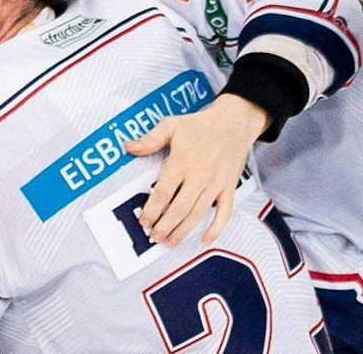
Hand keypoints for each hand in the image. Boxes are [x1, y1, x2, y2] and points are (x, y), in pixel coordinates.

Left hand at [122, 93, 264, 245]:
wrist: (233, 122)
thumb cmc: (201, 125)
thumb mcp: (171, 125)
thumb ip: (150, 139)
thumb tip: (129, 147)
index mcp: (182, 161)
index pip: (164, 192)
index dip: (152, 210)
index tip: (144, 220)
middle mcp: (200, 175)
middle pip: (180, 208)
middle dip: (165, 226)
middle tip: (154, 236)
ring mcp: (216, 184)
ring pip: (198, 214)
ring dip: (183, 231)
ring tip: (170, 241)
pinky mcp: (229, 188)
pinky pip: (224, 213)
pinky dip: (216, 229)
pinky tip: (205, 239)